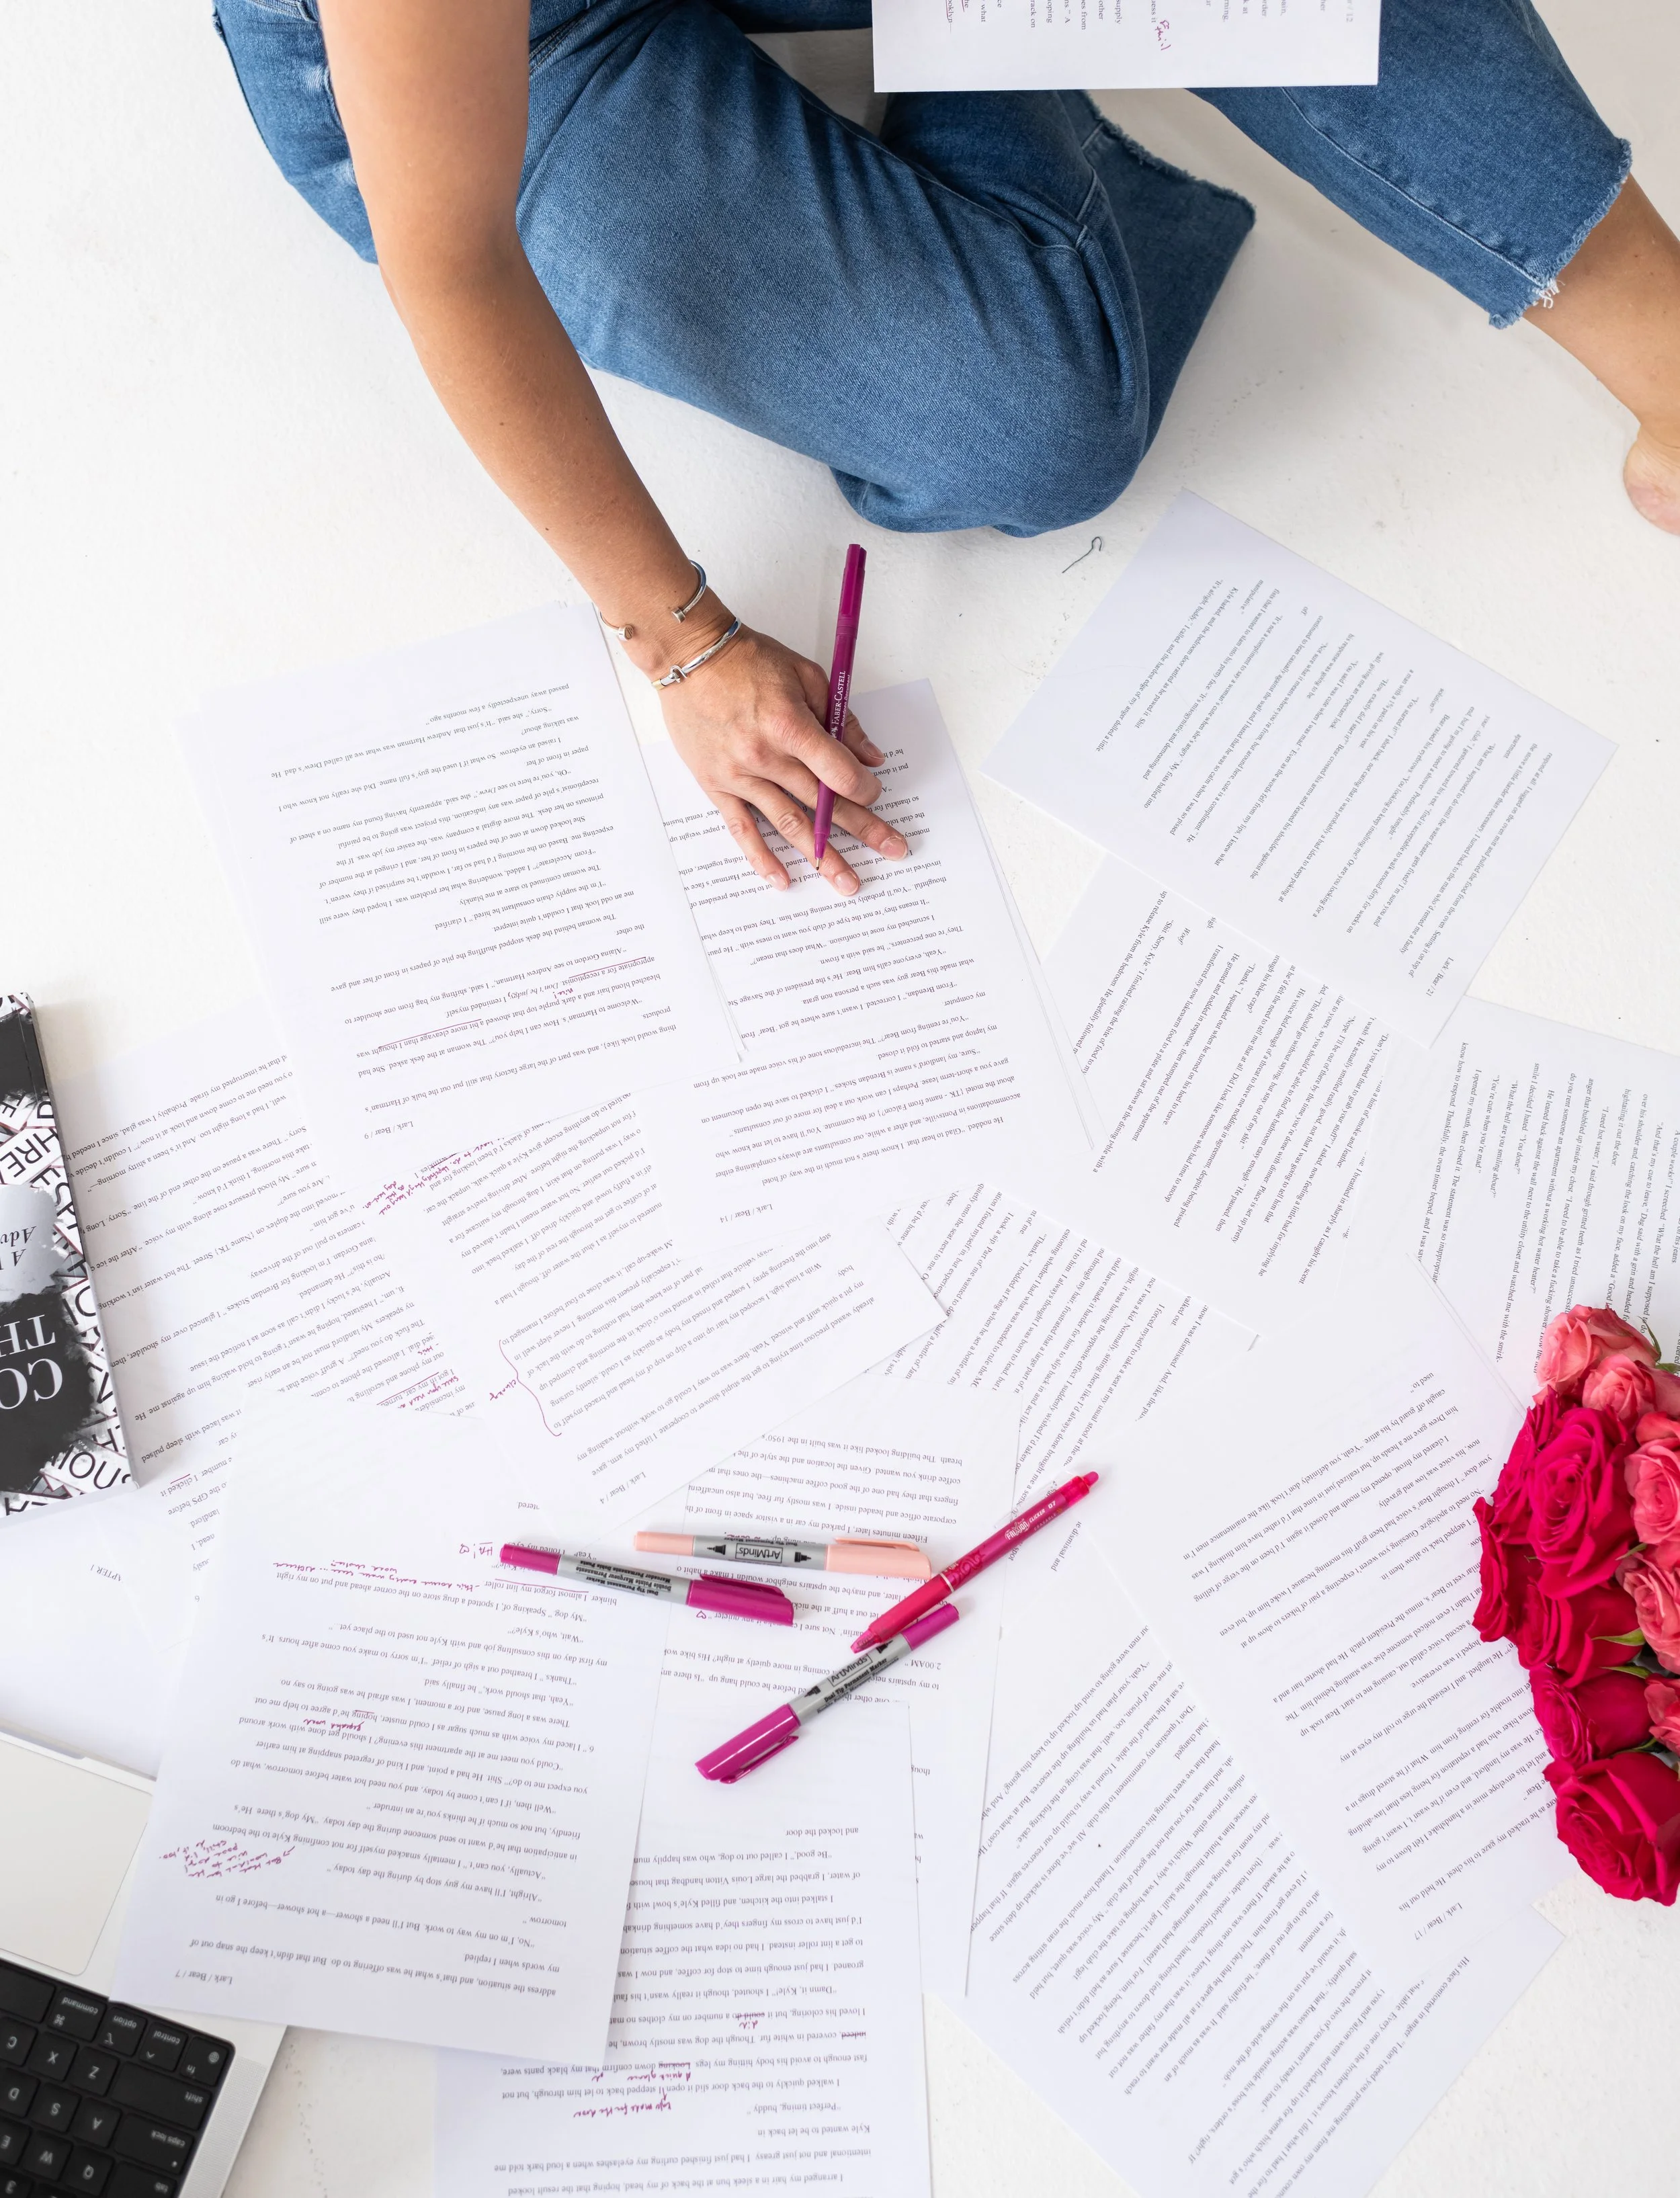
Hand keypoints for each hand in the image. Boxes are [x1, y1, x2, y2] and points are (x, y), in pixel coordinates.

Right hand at [655, 622, 908, 894]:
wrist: (689, 657)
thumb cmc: (748, 661)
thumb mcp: (806, 676)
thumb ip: (840, 719)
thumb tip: (869, 757)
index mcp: (790, 725)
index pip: (838, 773)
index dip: (864, 789)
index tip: (874, 795)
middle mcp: (765, 756)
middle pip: (822, 803)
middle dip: (863, 829)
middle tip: (893, 851)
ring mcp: (739, 775)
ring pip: (788, 824)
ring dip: (823, 857)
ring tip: (848, 883)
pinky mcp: (716, 785)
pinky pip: (742, 828)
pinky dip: (761, 857)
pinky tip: (782, 880)